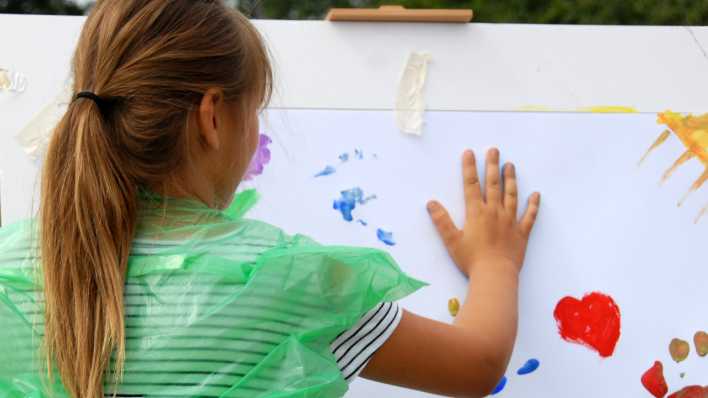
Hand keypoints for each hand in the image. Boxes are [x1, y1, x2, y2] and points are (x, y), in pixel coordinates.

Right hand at [427, 148, 539, 276]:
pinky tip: (536, 194)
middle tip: (494, 150)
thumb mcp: (452, 241)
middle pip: (493, 184)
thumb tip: (431, 203)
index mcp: (477, 213)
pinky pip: (529, 216)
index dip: (469, 168)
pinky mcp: (521, 232)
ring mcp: (510, 221)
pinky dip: (533, 205)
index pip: (471, 185)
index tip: (469, 153)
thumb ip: (442, 221)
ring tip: (510, 165)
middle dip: (492, 165)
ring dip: (511, 179)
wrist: (495, 275)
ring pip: (511, 195)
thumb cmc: (472, 260)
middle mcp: (494, 212)